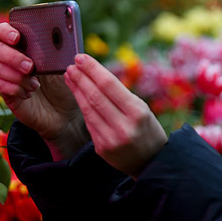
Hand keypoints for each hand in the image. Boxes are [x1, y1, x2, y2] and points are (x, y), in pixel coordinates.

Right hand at [0, 22, 86, 159]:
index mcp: (25, 46)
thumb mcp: (64, 66)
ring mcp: (8, 76)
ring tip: (36, 85)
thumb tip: (61, 38)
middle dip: (13, 57)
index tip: (17, 38)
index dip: (6, 31)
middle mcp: (12, 59)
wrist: (65, 113)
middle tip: (30, 66)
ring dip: (17, 76)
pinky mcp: (7, 93)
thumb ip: (58, 51)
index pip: (4, 31)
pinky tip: (29, 93)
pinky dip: (16, 88)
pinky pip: (1, 86)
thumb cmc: (64, 84)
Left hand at [64, 54, 166, 177]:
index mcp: (137, 113)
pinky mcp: (102, 148)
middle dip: (81, 77)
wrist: (152, 163)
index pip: (109, 85)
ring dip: (76, 90)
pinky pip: (89, 123)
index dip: (92, 69)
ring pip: (88, 109)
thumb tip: (95, 74)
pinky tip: (77, 94)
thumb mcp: (143, 110)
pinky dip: (82, 106)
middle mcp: (123, 127)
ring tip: (69, 76)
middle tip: (71, 64)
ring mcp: (111, 139)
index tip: (81, 57)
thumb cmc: (148, 130)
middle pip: (95, 96)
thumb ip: (121, 95)